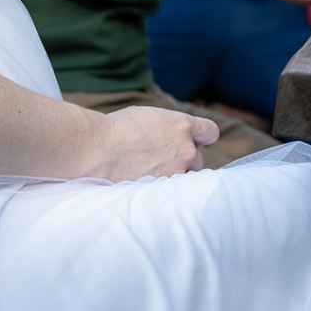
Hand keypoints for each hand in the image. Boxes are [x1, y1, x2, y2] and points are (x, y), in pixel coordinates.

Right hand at [98, 105, 220, 179]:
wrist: (99, 148)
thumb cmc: (118, 128)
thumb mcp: (149, 117)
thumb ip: (166, 128)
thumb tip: (167, 136)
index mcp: (183, 125)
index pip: (211, 132)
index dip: (203, 138)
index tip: (196, 141)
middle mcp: (186, 149)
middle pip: (199, 160)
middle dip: (185, 161)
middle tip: (164, 161)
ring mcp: (176, 171)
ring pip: (185, 178)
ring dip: (174, 177)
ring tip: (151, 175)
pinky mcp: (164, 190)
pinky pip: (171, 193)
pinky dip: (162, 191)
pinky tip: (147, 187)